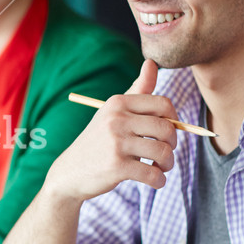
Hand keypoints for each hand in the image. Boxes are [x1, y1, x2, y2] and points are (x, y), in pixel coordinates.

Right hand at [47, 59, 178, 202]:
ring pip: (163, 152)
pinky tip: (154, 181)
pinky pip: (152, 174)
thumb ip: (137, 90)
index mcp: (117, 103)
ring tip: (161, 168)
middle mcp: (116, 119)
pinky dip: (159, 181)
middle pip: (167, 128)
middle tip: (165, 154)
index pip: (163, 104)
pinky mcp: (116, 167)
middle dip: (173, 144)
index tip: (167, 133)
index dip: (174, 120)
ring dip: (168, 164)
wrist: (70, 172)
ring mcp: (116, 143)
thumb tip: (151, 62)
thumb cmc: (98, 141)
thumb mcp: (113, 112)